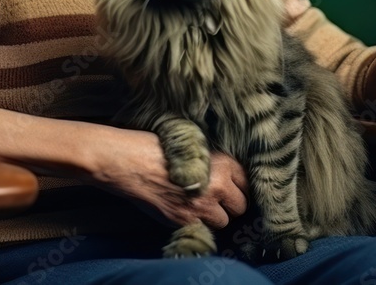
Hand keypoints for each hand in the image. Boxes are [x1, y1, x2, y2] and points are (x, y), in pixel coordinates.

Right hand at [89, 126, 249, 228]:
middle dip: (229, 205)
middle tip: (214, 199)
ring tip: (197, 205)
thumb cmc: (155, 147)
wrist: (129, 161)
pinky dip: (196, 223)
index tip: (230, 188)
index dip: (237, 186)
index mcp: (222, 163)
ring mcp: (201, 207)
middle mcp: (218, 187)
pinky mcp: (184, 221)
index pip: (246, 182)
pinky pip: (201, 229)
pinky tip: (183, 210)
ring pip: (223, 222)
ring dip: (214, 217)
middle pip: (240, 206)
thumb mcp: (192, 146)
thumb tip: (226, 178)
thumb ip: (213, 162)